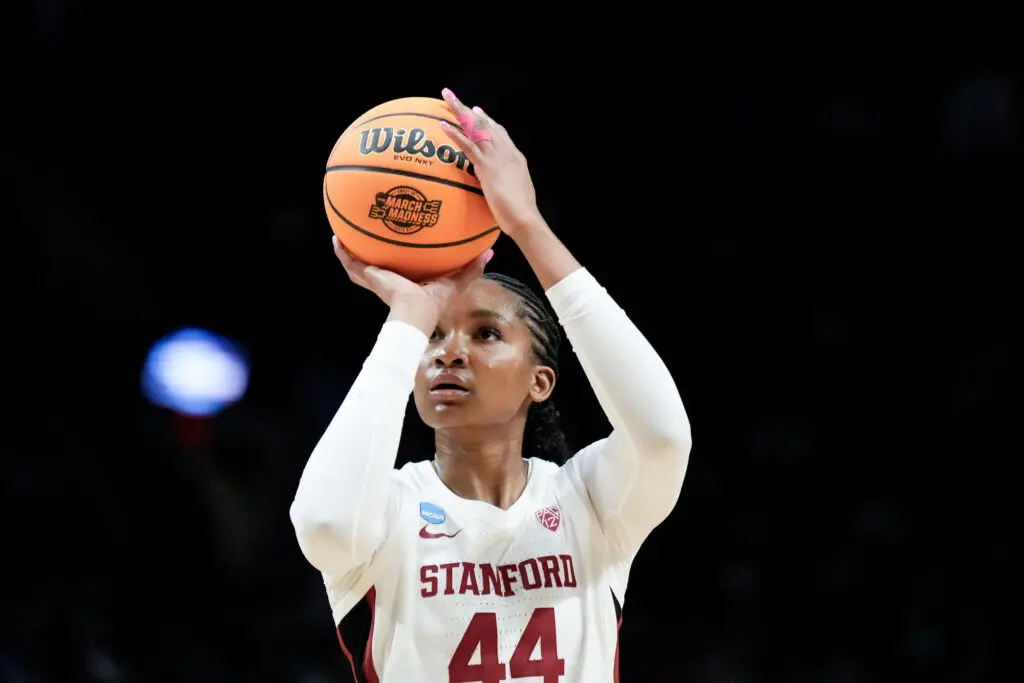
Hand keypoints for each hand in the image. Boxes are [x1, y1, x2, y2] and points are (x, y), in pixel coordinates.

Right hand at [333, 236, 491, 332]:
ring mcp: (375, 279)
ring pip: (359, 265)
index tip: (400, 244)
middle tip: (366, 236)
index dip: (400, 258)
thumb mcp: (455, 281)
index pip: (402, 269)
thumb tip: (489, 253)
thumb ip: (471, 268)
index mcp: (408, 282)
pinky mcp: (368, 277)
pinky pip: (351, 264)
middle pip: (377, 266)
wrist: (414, 312)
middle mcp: (389, 280)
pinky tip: (336, 239)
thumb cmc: (434, 302)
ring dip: (350, 252)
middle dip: (371, 253)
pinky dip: (342, 253)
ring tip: (342, 236)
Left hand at [439, 88, 543, 237]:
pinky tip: (443, 125)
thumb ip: (507, 183)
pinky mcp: (486, 167)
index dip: (488, 120)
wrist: (525, 218)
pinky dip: (455, 134)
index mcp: (515, 157)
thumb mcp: (516, 192)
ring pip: (476, 128)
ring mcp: (497, 157)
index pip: (500, 133)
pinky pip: (468, 146)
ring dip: (459, 112)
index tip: (477, 110)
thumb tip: (501, 186)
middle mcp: (507, 152)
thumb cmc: (521, 212)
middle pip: (486, 124)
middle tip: (453, 97)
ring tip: (446, 99)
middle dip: (469, 109)